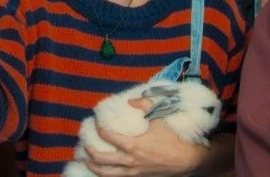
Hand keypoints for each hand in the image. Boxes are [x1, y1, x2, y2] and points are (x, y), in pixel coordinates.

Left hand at [83, 98, 202, 176]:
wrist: (185, 160)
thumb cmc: (171, 139)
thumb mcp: (159, 118)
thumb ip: (145, 105)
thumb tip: (130, 101)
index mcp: (132, 145)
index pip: (107, 136)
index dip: (98, 127)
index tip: (95, 120)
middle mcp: (129, 161)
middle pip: (101, 159)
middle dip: (89, 151)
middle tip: (84, 143)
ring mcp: (132, 172)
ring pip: (106, 173)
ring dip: (93, 167)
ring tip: (86, 160)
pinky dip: (106, 174)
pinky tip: (102, 169)